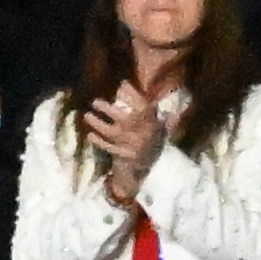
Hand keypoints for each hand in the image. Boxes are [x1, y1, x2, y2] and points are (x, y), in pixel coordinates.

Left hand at [77, 80, 166, 198]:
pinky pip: (109, 148)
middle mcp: (142, 134)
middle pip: (125, 120)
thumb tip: (174, 111)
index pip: (143, 107)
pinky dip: (99, 142)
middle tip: (95, 102)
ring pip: (113, 133)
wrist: (151, 175)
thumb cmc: (153, 146)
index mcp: (153, 125)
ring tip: (87, 115)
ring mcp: (131, 146)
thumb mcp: (162, 133)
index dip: (133, 95)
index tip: (122, 84)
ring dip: (98, 124)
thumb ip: (166, 121)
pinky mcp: (123, 156)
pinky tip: (90, 135)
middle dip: (109, 110)